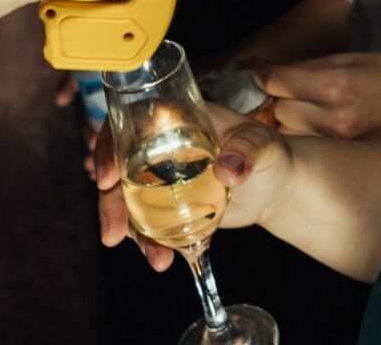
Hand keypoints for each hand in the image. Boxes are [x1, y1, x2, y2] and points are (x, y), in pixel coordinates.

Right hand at [94, 105, 293, 269]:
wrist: (274, 188)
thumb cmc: (268, 153)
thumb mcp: (262, 145)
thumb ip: (247, 151)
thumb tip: (226, 171)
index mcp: (174, 120)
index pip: (127, 124)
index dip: (107, 147)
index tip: (106, 178)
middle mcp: (159, 147)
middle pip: (117, 170)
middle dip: (110, 204)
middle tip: (113, 234)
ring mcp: (159, 180)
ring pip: (126, 202)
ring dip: (129, 232)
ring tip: (155, 259)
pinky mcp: (167, 207)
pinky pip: (146, 224)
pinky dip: (150, 244)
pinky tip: (164, 259)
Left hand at [249, 53, 380, 138]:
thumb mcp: (348, 59)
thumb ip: (309, 68)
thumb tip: (276, 72)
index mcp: (334, 86)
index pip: (277, 81)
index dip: (262, 71)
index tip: (258, 66)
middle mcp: (332, 117)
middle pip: (279, 110)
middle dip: (278, 97)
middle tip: (286, 88)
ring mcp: (337, 140)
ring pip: (288, 132)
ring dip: (288, 119)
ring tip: (302, 107)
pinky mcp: (343, 152)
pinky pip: (308, 143)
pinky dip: (303, 133)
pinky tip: (314, 123)